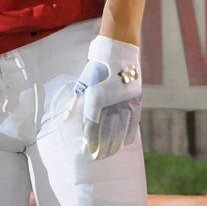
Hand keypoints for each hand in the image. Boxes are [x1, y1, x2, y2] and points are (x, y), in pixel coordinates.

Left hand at [70, 36, 141, 160]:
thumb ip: (80, 99)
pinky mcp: (136, 98)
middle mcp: (111, 103)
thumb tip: (70, 113)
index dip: (90, 140)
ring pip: (121, 128)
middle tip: (98, 157)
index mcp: (96, 99)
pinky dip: (130, 132)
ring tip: (111, 153)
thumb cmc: (97, 65)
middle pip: (107, 131)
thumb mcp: (84, 82)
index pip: (92, 126)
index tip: (87, 151)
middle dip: (102, 146)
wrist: (119, 48)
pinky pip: (134, 119)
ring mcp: (125, 101)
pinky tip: (127, 143)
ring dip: (115, 143)